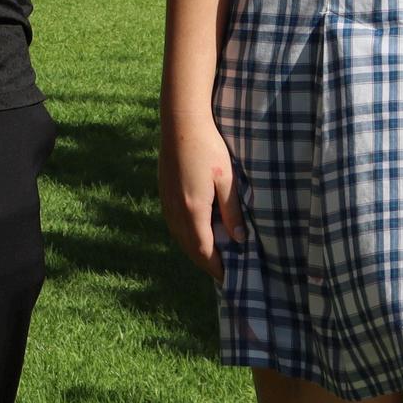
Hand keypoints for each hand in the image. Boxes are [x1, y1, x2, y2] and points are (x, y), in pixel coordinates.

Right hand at [158, 109, 244, 279]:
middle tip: (225, 273)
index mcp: (192, 209)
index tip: (230, 279)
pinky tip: (197, 232)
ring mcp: (166, 201)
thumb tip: (239, 239)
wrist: (180, 123)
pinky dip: (187, 236)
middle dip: (206, 263)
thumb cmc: (208, 148)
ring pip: (180, 237)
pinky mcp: (164, 192)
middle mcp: (175, 210)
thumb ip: (231, 211)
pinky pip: (174, 224)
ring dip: (195, 250)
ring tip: (214, 256)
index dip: (216, 267)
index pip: (203, 250)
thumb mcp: (226, 179)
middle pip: (189, 248)